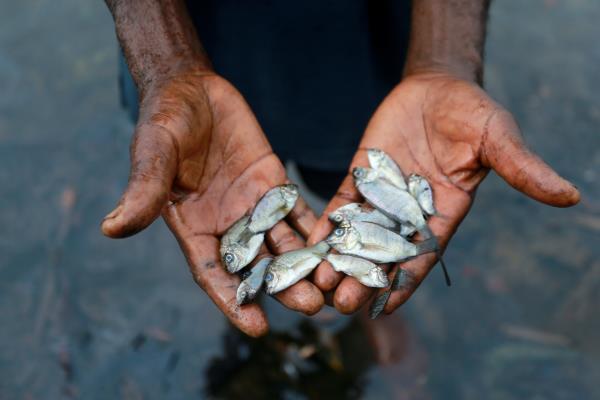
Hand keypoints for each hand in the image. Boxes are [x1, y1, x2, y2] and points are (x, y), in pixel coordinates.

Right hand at [101, 70, 322, 336]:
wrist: (192, 88)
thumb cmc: (165, 120)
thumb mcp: (153, 152)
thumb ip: (143, 190)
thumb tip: (112, 229)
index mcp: (192, 226)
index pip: (212, 272)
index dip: (232, 300)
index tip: (257, 327)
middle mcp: (225, 224)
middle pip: (256, 264)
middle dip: (281, 286)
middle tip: (311, 306)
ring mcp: (252, 205)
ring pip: (282, 243)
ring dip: (305, 264)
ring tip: (331, 284)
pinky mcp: (273, 183)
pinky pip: (297, 211)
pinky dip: (317, 229)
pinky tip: (340, 243)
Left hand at [308, 71, 579, 314]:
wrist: (437, 86)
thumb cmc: (471, 112)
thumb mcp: (497, 138)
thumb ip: (522, 168)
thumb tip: (569, 195)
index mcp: (443, 214)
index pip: (422, 256)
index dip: (404, 283)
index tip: (383, 308)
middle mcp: (408, 214)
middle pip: (383, 255)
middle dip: (362, 279)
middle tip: (339, 302)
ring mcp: (380, 197)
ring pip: (356, 237)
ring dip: (337, 261)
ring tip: (315, 283)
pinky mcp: (359, 179)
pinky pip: (340, 207)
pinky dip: (325, 226)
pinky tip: (306, 244)